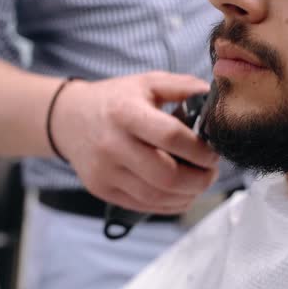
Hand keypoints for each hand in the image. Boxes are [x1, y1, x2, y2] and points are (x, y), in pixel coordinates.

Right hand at [50, 71, 218, 213]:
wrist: (69, 120)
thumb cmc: (116, 100)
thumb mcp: (147, 83)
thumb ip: (184, 87)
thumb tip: (218, 100)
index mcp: (125, 112)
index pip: (170, 137)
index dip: (199, 149)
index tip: (213, 151)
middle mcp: (112, 144)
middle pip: (166, 175)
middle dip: (199, 178)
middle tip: (211, 171)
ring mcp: (105, 171)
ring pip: (157, 196)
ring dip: (189, 194)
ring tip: (200, 181)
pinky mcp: (102, 190)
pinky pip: (145, 206)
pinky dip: (171, 204)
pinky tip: (182, 192)